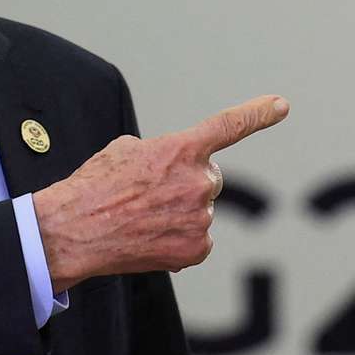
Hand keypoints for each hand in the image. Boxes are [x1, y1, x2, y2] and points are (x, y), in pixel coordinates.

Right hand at [33, 95, 289, 291]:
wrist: (73, 230)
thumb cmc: (94, 186)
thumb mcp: (126, 150)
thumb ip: (163, 153)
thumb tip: (175, 169)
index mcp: (181, 149)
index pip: (228, 126)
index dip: (257, 114)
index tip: (281, 105)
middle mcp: (198, 182)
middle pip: (209, 178)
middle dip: (188, 182)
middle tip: (152, 193)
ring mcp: (200, 218)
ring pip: (200, 211)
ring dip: (178, 212)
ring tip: (140, 217)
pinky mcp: (196, 249)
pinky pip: (198, 240)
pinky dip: (179, 239)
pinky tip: (149, 237)